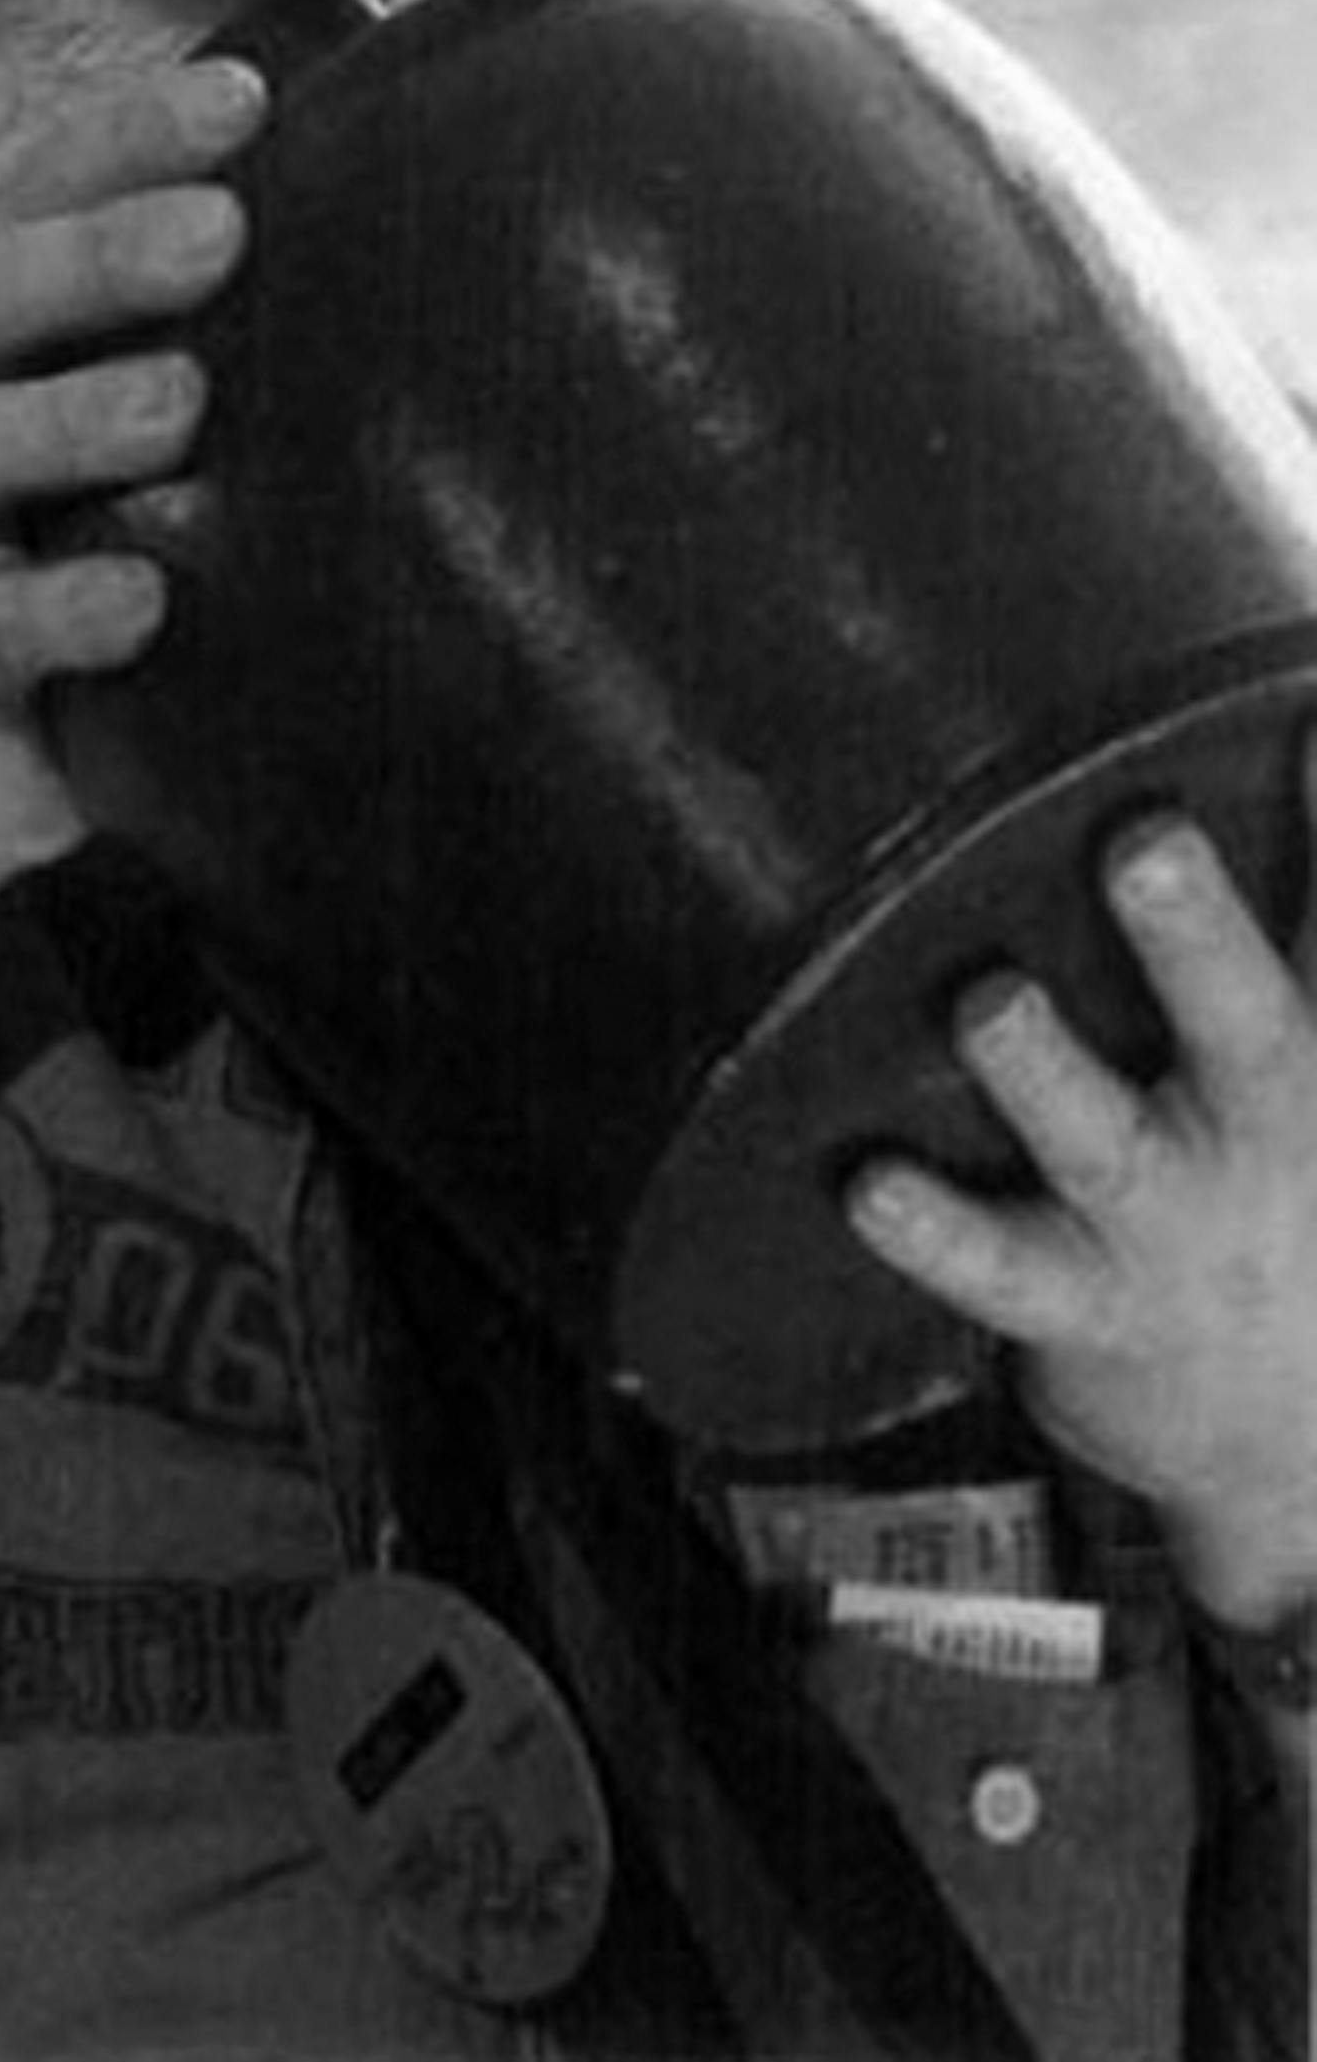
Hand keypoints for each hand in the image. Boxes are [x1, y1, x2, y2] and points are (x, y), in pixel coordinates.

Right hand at [0, 52, 265, 887]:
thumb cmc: (60, 542)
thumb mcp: (113, 423)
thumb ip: (207, 332)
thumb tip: (393, 212)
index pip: (44, 196)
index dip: (129, 138)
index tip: (243, 96)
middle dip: (103, 254)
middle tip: (220, 230)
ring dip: (75, 417)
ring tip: (183, 402)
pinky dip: (63, 608)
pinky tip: (142, 600)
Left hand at [846, 737, 1316, 1624]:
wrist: (1291, 1432)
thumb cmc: (1278, 1165)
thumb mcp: (1309, 1043)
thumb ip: (1309, 896)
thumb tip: (1304, 707)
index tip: (1312, 718)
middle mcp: (1262, 1125)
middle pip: (1251, 1026)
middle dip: (1198, 939)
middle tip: (1145, 842)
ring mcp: (1170, 1220)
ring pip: (1104, 1147)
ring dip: (1043, 1073)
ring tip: (988, 1003)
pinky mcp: (1080, 1302)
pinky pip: (998, 1268)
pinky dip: (934, 1231)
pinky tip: (867, 1182)